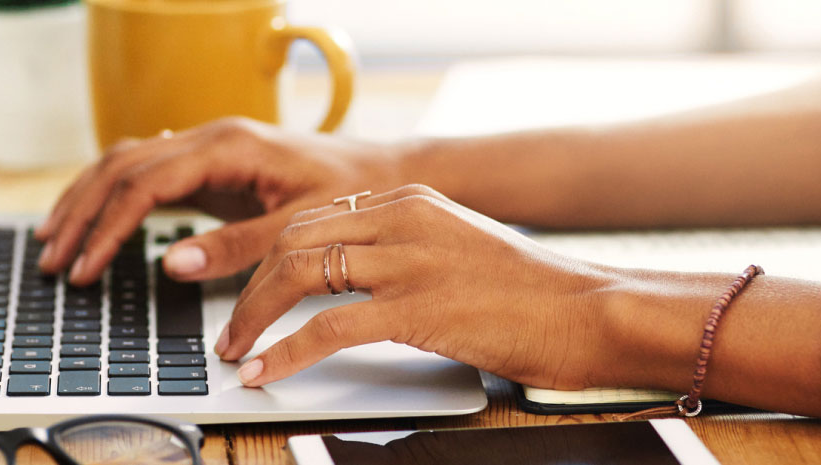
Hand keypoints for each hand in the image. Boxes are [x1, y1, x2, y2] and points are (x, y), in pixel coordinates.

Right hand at [35, 117, 401, 284]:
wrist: (385, 172)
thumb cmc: (352, 194)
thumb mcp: (298, 227)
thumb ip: (237, 246)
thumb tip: (173, 263)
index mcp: (228, 146)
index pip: (143, 183)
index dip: (107, 228)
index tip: (86, 268)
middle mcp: (210, 137)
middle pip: (120, 167)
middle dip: (81, 214)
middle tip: (53, 260)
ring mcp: (208, 146)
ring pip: (125, 162)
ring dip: (86, 200)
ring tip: (54, 241)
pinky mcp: (211, 163)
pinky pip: (146, 170)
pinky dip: (111, 194)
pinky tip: (93, 216)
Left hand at [218, 184, 631, 389]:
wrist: (590, 311)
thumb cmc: (533, 293)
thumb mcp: (459, 248)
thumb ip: (407, 249)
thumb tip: (352, 280)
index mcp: (411, 201)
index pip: (313, 218)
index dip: (268, 258)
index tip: (248, 291)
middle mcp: (404, 220)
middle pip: (294, 241)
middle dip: (249, 288)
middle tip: (231, 328)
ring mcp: (410, 261)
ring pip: (299, 275)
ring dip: (254, 317)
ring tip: (236, 351)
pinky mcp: (418, 307)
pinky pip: (327, 327)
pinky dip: (285, 352)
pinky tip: (266, 371)